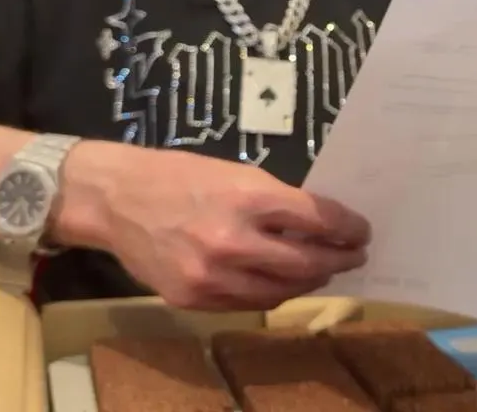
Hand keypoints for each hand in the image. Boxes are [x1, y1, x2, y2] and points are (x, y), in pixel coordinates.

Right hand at [55, 142, 369, 310]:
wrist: (115, 199)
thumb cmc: (178, 176)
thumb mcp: (235, 173)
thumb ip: (276, 200)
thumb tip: (318, 222)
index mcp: (248, 197)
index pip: (319, 219)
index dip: (348, 227)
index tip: (362, 231)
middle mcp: (233, 240)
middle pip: (308, 261)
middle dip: (339, 259)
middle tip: (354, 256)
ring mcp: (213, 275)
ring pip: (283, 289)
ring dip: (311, 280)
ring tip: (323, 270)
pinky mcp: (194, 299)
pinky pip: (250, 303)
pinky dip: (274, 293)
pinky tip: (285, 282)